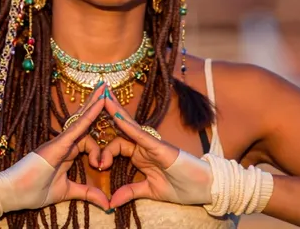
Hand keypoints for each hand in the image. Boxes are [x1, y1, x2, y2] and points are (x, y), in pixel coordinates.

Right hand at [0, 83, 110, 214]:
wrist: (11, 193)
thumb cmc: (32, 191)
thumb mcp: (66, 192)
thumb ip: (87, 193)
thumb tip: (106, 203)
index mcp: (65, 152)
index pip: (87, 140)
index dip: (99, 150)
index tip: (102, 166)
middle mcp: (63, 142)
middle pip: (83, 120)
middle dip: (95, 104)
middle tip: (106, 88)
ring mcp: (60, 141)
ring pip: (81, 120)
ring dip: (94, 104)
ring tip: (105, 89)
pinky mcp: (57, 144)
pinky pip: (76, 127)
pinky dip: (89, 115)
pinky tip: (99, 104)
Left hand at [101, 89, 212, 208]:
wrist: (207, 189)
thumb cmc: (184, 187)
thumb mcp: (150, 192)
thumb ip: (131, 192)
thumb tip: (111, 202)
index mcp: (140, 155)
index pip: (117, 145)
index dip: (104, 152)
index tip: (97, 166)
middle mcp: (144, 146)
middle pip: (120, 127)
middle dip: (107, 113)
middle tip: (92, 98)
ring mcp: (152, 144)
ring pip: (128, 125)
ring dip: (114, 110)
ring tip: (101, 96)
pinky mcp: (160, 147)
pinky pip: (140, 134)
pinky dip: (127, 125)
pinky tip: (115, 115)